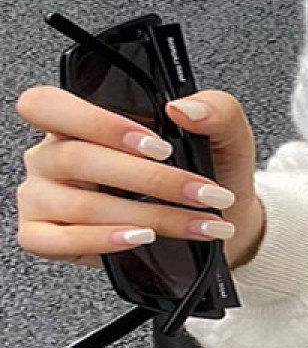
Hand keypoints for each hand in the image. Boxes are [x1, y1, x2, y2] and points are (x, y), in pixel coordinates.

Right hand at [14, 86, 265, 272]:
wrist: (217, 221)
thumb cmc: (209, 173)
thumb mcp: (223, 136)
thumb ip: (215, 110)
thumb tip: (185, 108)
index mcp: (78, 122)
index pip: (48, 105)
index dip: (97, 123)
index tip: (158, 147)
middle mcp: (53, 157)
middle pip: (77, 159)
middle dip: (150, 179)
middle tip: (200, 193)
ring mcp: (44, 198)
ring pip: (81, 206)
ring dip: (150, 216)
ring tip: (197, 223)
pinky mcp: (47, 238)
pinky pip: (58, 241)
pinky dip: (104, 240)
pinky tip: (142, 237)